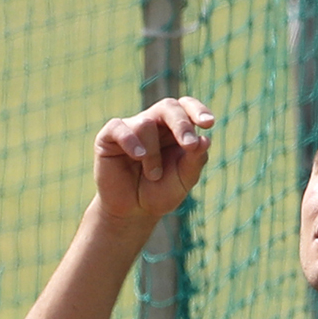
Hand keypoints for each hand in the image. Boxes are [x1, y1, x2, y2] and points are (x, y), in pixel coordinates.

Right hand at [93, 96, 215, 221]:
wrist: (133, 212)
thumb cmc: (160, 192)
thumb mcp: (184, 180)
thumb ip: (195, 160)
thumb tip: (205, 139)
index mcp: (175, 129)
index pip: (186, 107)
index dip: (197, 109)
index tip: (208, 123)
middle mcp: (154, 123)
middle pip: (168, 106)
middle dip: (182, 124)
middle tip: (190, 146)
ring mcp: (131, 127)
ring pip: (146, 124)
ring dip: (153, 154)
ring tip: (153, 175)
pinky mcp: (109, 137)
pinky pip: (120, 128)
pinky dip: (131, 142)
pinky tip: (138, 156)